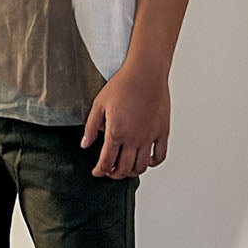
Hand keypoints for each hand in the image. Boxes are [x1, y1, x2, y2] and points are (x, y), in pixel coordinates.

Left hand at [81, 61, 169, 177]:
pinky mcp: (162, 132)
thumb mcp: (99, 105)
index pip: (106, 162)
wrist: (145, 73)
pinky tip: (146, 160)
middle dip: (114, 174)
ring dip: (132, 172)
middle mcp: (134, 138)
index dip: (100, 171)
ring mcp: (149, 137)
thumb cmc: (123, 85)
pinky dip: (152, 163)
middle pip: (124, 169)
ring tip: (126, 167)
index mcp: (116, 133)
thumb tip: (85, 144)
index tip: (97, 172)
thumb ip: (90, 127)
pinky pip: (160, 156)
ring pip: (141, 166)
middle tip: (110, 171)